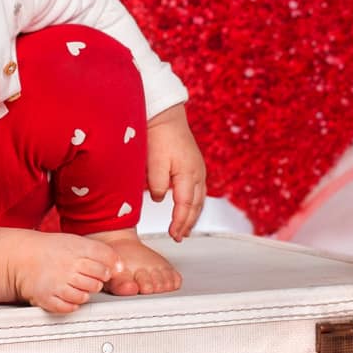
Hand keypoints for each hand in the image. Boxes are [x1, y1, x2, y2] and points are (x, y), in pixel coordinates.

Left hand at [145, 104, 206, 241]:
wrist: (165, 115)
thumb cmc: (159, 134)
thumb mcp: (153, 161)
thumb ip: (157, 184)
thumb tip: (160, 199)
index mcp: (188, 174)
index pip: (186, 206)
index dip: (180, 223)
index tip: (174, 234)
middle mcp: (198, 173)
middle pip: (196, 206)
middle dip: (188, 224)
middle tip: (178, 237)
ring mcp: (199, 169)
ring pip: (199, 199)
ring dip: (192, 216)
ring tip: (184, 229)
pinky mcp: (195, 165)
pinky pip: (198, 190)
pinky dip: (194, 204)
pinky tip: (188, 208)